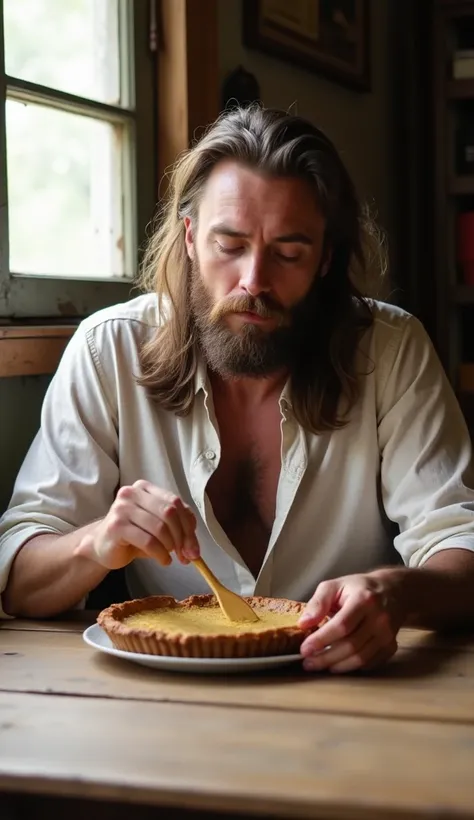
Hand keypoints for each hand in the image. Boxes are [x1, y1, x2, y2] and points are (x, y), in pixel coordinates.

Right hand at [74, 480, 199, 568]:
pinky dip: (160, 554)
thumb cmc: (133, 535)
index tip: (194, 547)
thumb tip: (194, 549)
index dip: (189, 525)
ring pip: (159, 527)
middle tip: (186, 555)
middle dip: (182, 537)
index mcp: (145, 488)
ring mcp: (122, 508)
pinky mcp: (116, 526)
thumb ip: (178, 528)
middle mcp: (132, 493)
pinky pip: (148, 541)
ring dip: (171, 547)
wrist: (102, 546)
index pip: (175, 503)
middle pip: (169, 512)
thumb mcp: (159, 526)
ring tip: (171, 557)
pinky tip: (163, 560)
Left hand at [298, 570, 406, 673]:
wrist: (393, 591)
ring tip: (319, 664)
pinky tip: (338, 664)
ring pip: (360, 658)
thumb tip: (303, 624)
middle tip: (307, 662)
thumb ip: (318, 602)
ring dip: (337, 665)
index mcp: (364, 600)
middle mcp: (379, 619)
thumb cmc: (358, 588)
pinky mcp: (391, 646)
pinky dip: (352, 667)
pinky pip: (370, 663)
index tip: (304, 649)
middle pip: (350, 645)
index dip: (321, 640)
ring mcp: (388, 635)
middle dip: (325, 657)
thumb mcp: (335, 586)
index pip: (341, 625)